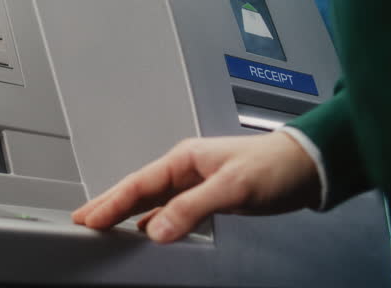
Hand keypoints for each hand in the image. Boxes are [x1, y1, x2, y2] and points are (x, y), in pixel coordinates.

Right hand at [71, 132, 319, 242]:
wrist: (308, 166)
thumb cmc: (274, 166)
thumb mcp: (232, 187)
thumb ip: (191, 208)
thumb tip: (156, 230)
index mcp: (184, 159)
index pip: (139, 184)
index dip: (111, 202)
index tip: (90, 219)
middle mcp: (185, 169)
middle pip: (137, 190)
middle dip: (108, 204)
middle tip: (82, 220)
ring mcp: (195, 183)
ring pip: (151, 200)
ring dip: (126, 213)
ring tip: (102, 225)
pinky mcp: (208, 196)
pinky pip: (169, 209)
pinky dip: (151, 220)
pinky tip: (144, 230)